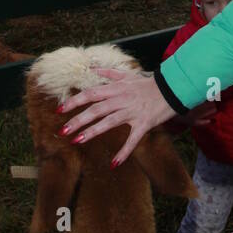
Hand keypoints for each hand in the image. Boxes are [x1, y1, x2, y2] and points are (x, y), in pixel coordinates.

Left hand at [57, 66, 178, 165]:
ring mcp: (132, 112)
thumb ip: (109, 73)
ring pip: (108, 123)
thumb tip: (92, 68)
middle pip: (96, 109)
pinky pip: (132, 140)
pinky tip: (114, 163)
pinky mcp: (143, 124)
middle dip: (78, 120)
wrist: (172, 88)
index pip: (90, 94)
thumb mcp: (128, 75)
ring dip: (92, 132)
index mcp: (116, 88)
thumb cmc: (149, 83)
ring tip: (77, 141)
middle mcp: (121, 99)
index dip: (74, 101)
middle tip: (63, 131)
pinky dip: (124, 152)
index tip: (60, 110)